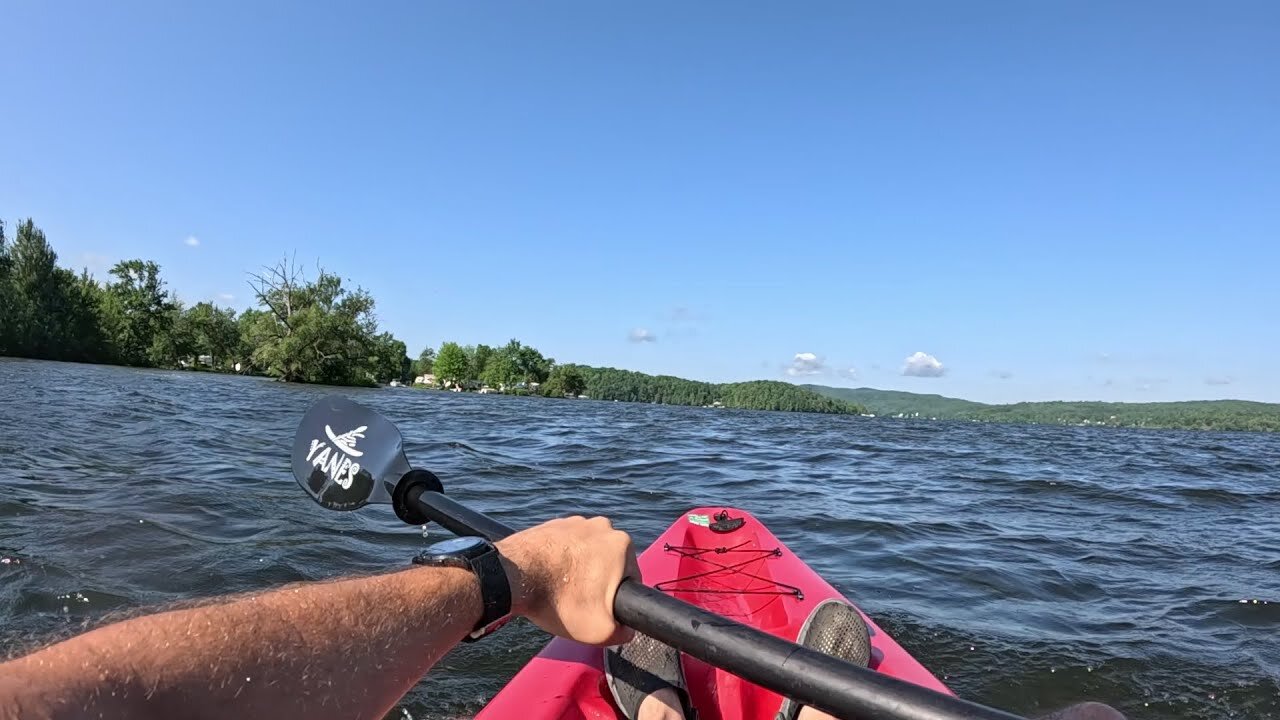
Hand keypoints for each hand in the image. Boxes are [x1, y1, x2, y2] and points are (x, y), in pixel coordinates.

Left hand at [496, 515, 639, 645]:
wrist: (512, 577)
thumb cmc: (559, 600)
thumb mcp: (600, 630)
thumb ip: (623, 632)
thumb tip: (627, 629)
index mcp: (622, 544)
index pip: (631, 577)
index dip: (617, 598)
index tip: (600, 609)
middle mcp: (602, 526)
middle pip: (609, 563)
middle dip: (598, 582)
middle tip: (580, 602)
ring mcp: (575, 521)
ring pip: (587, 553)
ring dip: (580, 570)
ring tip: (562, 590)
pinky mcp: (554, 524)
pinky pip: (566, 546)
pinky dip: (561, 560)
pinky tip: (550, 577)